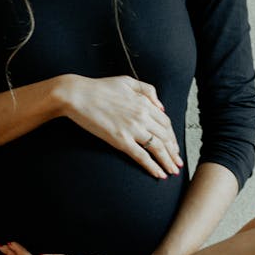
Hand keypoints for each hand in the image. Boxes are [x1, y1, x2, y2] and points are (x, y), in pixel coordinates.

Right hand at [57, 75, 181, 178]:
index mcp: (144, 103)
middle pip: (165, 137)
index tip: (174, 146)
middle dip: (173, 152)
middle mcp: (142, 116)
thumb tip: (161, 106)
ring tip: (172, 171)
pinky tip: (159, 174)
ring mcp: (132, 129)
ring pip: (157, 148)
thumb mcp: (127, 81)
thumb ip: (147, 90)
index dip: (172, 136)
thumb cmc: (99, 87)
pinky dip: (152, 166)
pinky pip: (141, 156)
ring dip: (167, 161)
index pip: (166, 123)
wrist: (77, 95)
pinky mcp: (120, 140)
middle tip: (177, 163)